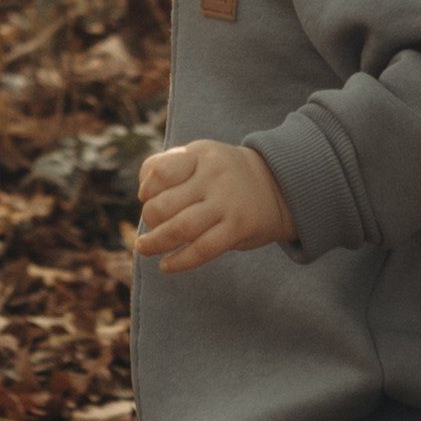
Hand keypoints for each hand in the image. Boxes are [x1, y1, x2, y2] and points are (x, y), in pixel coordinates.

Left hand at [136, 139, 296, 271]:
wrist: (277, 185)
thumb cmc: (221, 175)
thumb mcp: (198, 158)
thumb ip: (166, 168)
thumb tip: (143, 194)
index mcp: (200, 155)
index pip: (160, 171)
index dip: (147, 189)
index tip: (147, 198)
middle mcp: (214, 176)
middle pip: (165, 204)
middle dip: (150, 220)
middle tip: (151, 226)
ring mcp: (227, 202)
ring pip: (181, 228)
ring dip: (156, 243)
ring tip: (144, 249)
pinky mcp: (238, 227)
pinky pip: (203, 249)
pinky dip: (180, 261)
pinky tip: (166, 265)